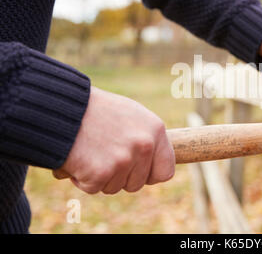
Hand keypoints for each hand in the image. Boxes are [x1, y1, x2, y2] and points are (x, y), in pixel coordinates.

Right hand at [53, 87, 174, 194]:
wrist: (62, 106)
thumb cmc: (96, 110)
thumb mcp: (131, 115)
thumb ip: (146, 137)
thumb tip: (155, 160)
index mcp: (156, 131)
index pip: (165, 171)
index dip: (149, 175)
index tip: (137, 171)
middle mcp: (144, 146)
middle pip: (137, 184)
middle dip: (120, 176)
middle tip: (104, 153)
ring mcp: (123, 161)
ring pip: (115, 187)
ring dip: (100, 176)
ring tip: (90, 150)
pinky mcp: (100, 173)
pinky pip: (93, 188)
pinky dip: (81, 178)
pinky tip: (78, 157)